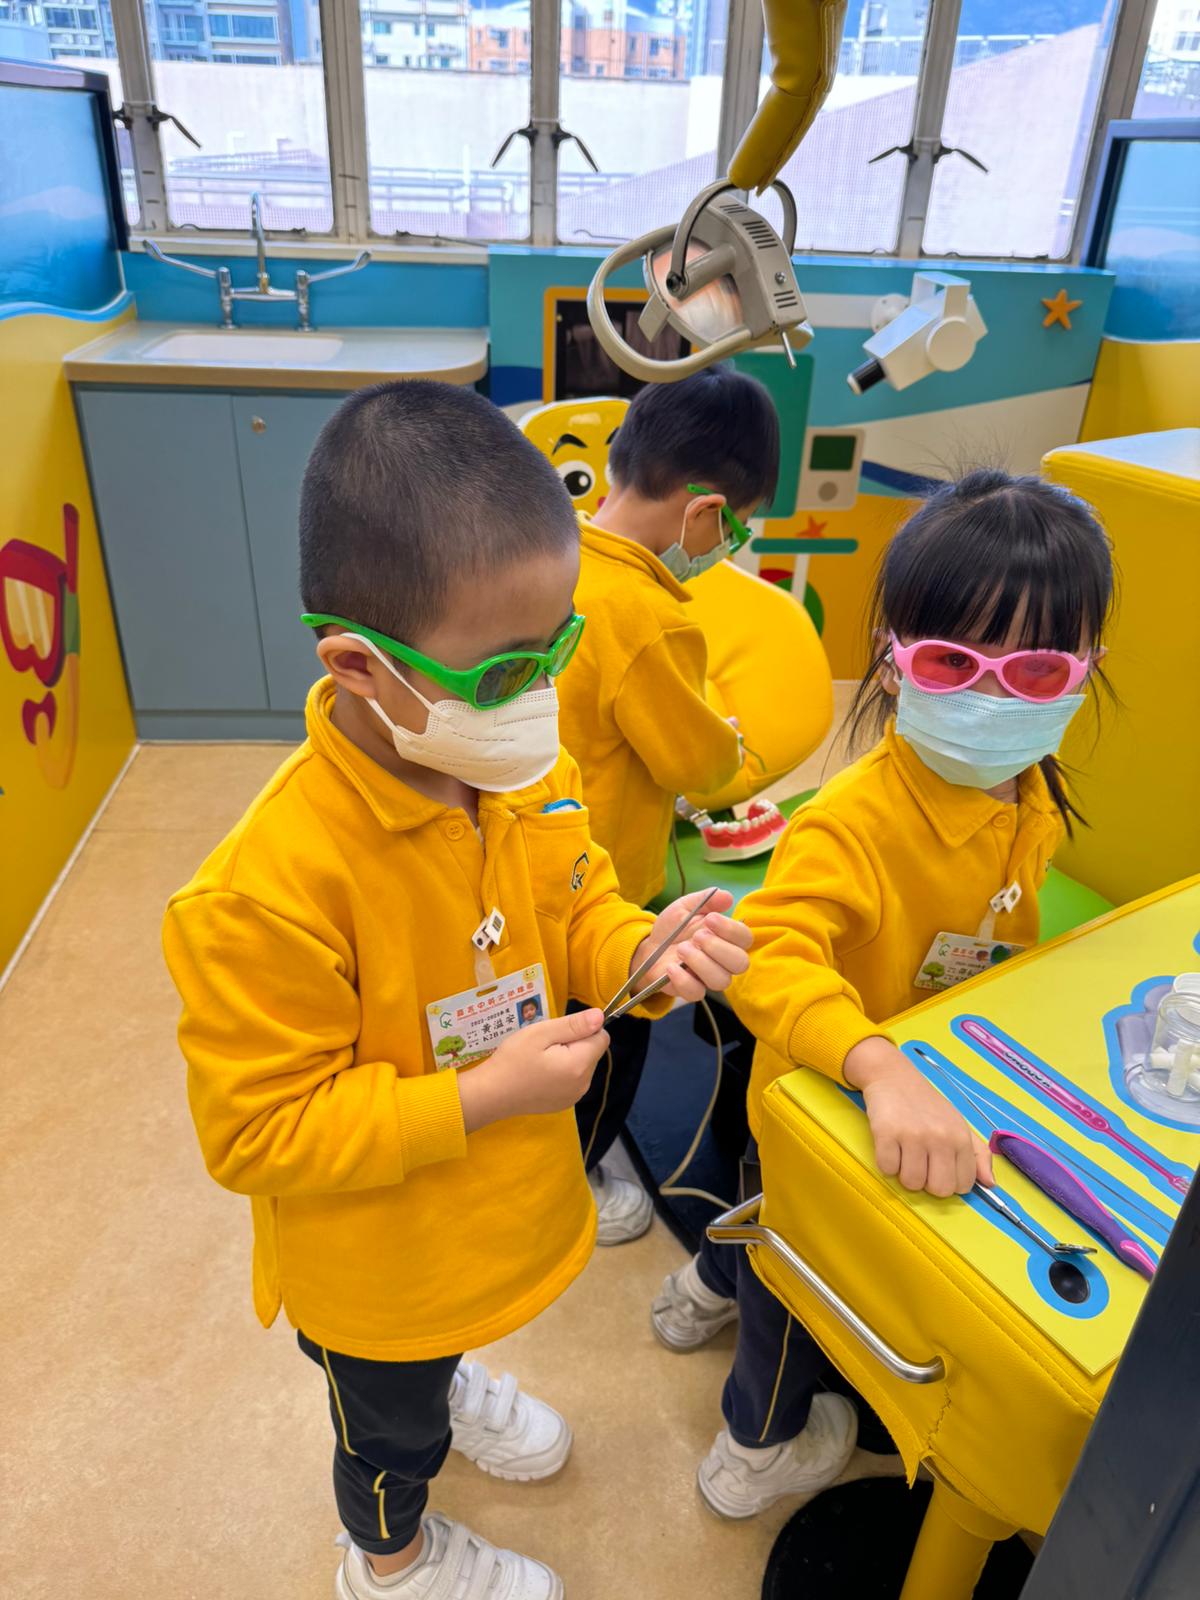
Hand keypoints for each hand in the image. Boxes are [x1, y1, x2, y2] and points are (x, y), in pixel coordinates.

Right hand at [458, 1009, 609, 1132]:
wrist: (491, 1094)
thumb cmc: (513, 1060)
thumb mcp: (540, 1034)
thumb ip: (573, 1025)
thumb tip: (600, 1016)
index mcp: (580, 1065)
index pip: (602, 1037)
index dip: (583, 1029)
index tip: (558, 1033)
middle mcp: (584, 1084)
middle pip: (593, 1051)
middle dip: (575, 1043)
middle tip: (545, 1046)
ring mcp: (575, 1096)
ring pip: (584, 1065)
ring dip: (570, 1057)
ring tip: (541, 1059)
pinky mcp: (565, 1103)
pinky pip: (574, 1079)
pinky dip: (563, 1072)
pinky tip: (541, 1074)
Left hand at [632, 887, 752, 1004]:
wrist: (649, 947)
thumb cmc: (673, 927)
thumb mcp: (685, 907)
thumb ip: (706, 900)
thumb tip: (727, 896)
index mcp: (726, 939)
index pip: (745, 938)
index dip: (731, 930)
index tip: (710, 919)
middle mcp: (723, 961)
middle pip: (740, 963)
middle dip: (718, 948)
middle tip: (697, 936)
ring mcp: (708, 978)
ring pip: (721, 980)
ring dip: (700, 962)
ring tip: (681, 949)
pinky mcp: (691, 990)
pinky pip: (696, 993)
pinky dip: (683, 979)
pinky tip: (671, 966)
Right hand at [844, 1037, 993, 1196]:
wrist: (895, 1078)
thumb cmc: (929, 1107)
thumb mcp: (959, 1126)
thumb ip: (979, 1155)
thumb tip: (990, 1183)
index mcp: (961, 1138)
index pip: (963, 1185)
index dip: (949, 1182)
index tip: (939, 1168)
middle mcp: (940, 1137)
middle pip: (939, 1190)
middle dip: (928, 1183)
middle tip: (920, 1164)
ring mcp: (913, 1135)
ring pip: (911, 1183)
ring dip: (904, 1174)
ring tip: (904, 1154)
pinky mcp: (886, 1133)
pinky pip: (887, 1169)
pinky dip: (886, 1164)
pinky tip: (890, 1148)